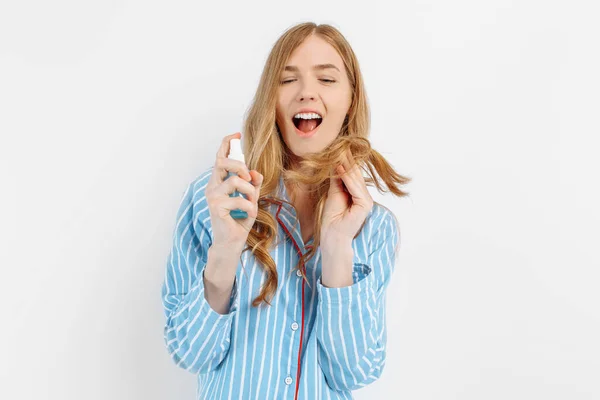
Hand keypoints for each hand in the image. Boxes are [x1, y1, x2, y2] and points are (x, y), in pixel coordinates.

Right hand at [205, 132, 263, 249]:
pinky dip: (250, 206)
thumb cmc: (239, 221)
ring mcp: (212, 197)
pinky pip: (238, 199)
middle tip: (249, 178)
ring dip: (250, 191)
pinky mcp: (216, 207)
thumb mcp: (251, 199)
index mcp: (219, 182)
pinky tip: (251, 214)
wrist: (232, 243)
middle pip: (222, 162)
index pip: (219, 158)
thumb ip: (253, 185)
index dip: (226, 144)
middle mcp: (213, 187)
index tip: (236, 134)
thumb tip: (256, 172)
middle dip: (239, 165)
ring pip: (235, 180)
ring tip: (253, 203)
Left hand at [321, 148, 373, 243]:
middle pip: (355, 175)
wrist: (332, 235)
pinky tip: (340, 168)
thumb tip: (337, 162)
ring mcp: (367, 201)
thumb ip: (337, 179)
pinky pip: (355, 188)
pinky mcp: (365, 205)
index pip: (353, 175)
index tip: (340, 148)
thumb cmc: (331, 217)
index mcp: (359, 194)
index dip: (347, 162)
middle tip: (341, 145)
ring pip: (355, 180)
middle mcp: (365, 196)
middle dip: (347, 161)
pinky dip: (347, 178)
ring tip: (340, 152)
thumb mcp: (333, 193)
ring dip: (347, 166)